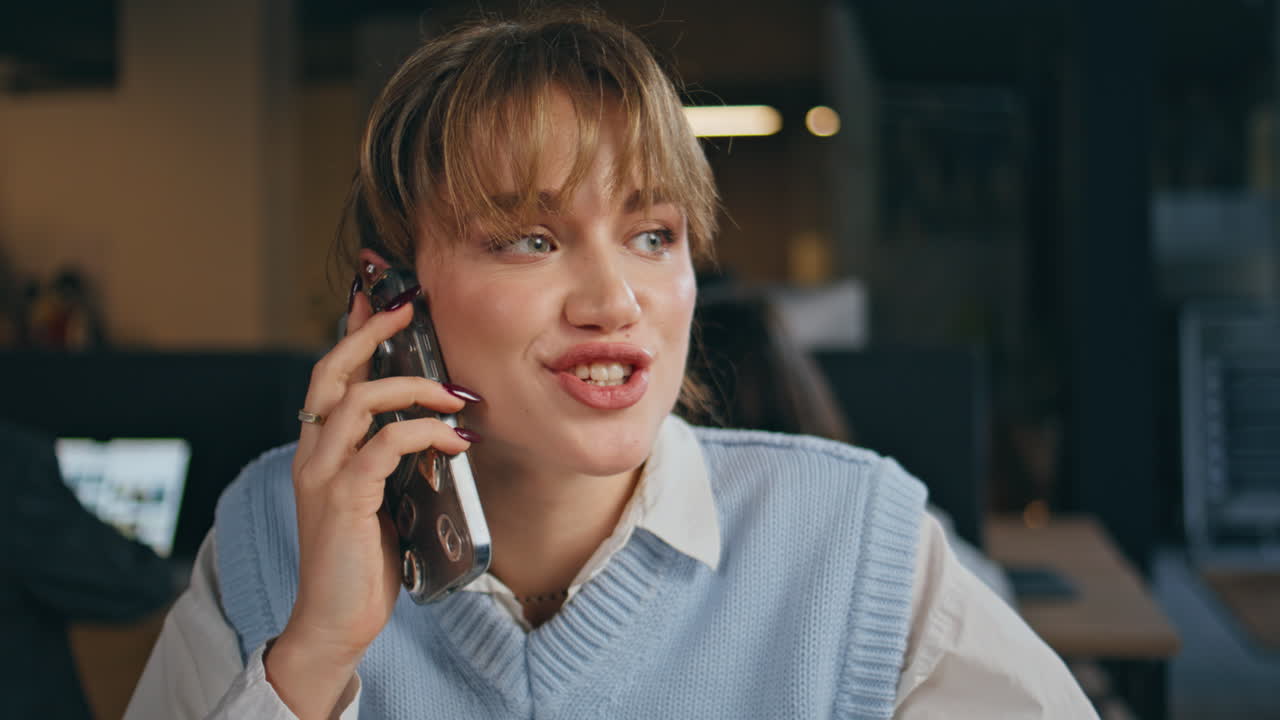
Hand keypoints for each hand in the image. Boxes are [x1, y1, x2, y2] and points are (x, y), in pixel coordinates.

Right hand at [264, 285, 474, 717]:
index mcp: (318, 449)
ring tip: (455, 396)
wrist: (335, 622)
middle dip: (371, 332)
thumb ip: (389, 460)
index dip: (352, 331)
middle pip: (332, 371)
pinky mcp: (343, 499)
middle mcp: (311, 453)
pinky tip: (455, 440)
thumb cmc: (361, 561)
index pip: (329, 375)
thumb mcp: (378, 498)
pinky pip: (385, 446)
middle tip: (410, 307)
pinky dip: (424, 433)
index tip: (379, 297)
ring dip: (413, 388)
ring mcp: (322, 474)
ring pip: (359, 401)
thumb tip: (433, 427)